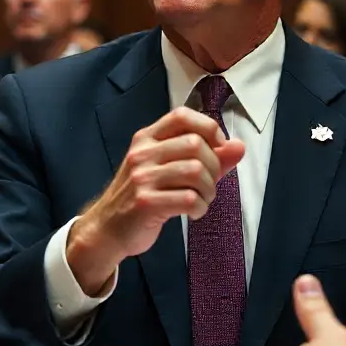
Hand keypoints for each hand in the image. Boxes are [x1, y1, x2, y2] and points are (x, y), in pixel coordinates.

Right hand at [67, 107, 244, 292]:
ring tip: (202, 200)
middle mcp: (142, 153)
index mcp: (147, 138)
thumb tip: (239, 146)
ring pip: (195, 171)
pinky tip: (193, 212)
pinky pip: (188, 199)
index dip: (208, 128)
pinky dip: (200, 208)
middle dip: (213, 166)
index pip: (182, 116)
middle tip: (209, 184)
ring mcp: (142, 177)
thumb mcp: (169, 170)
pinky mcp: (145, 203)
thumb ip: (206, 157)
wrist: (106, 229)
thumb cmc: (143, 196)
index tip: (219, 147)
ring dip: (208, 190)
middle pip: (195, 144)